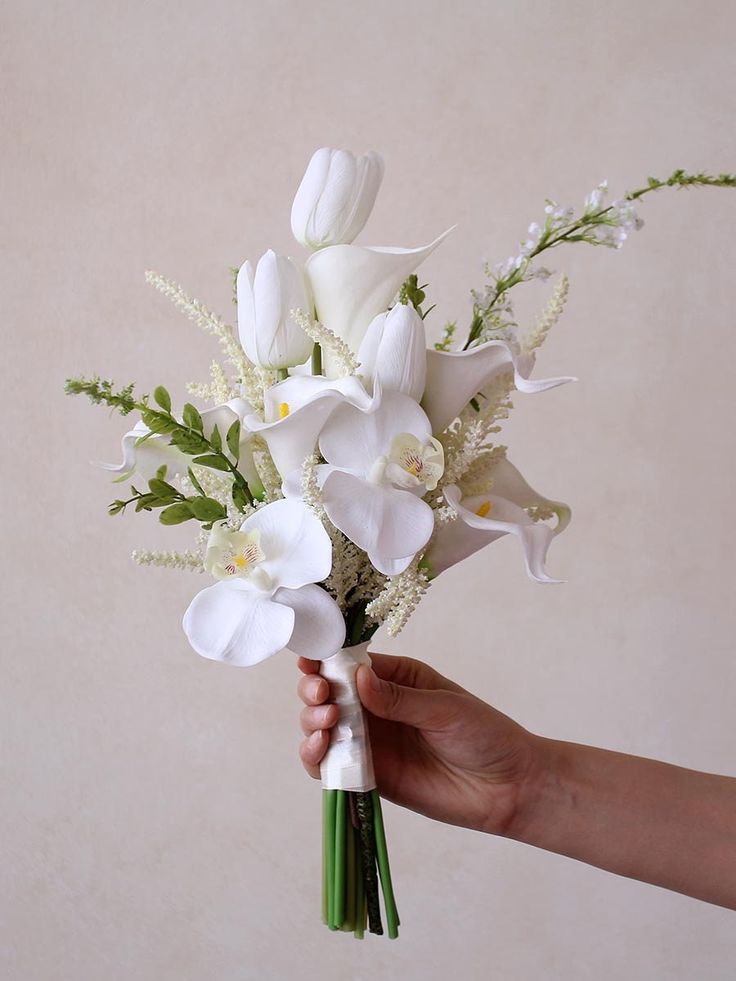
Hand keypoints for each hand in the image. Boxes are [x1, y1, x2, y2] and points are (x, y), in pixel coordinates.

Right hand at [297, 651, 537, 835]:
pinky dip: (315, 757)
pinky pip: (331, 765)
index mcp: (396, 679)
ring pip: (322, 727)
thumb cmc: (484, 735)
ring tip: (326, 722)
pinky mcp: (368, 776)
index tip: (310, 663)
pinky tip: (320, 749)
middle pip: (329, 693)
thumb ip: (399, 698)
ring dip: (312, 722)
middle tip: (321, 695)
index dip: (326, 660)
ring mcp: (370, 742)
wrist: (507, 788)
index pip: (351, 663)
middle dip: (315, 691)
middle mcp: (377, 708)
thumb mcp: (444, 708)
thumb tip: (357, 678)